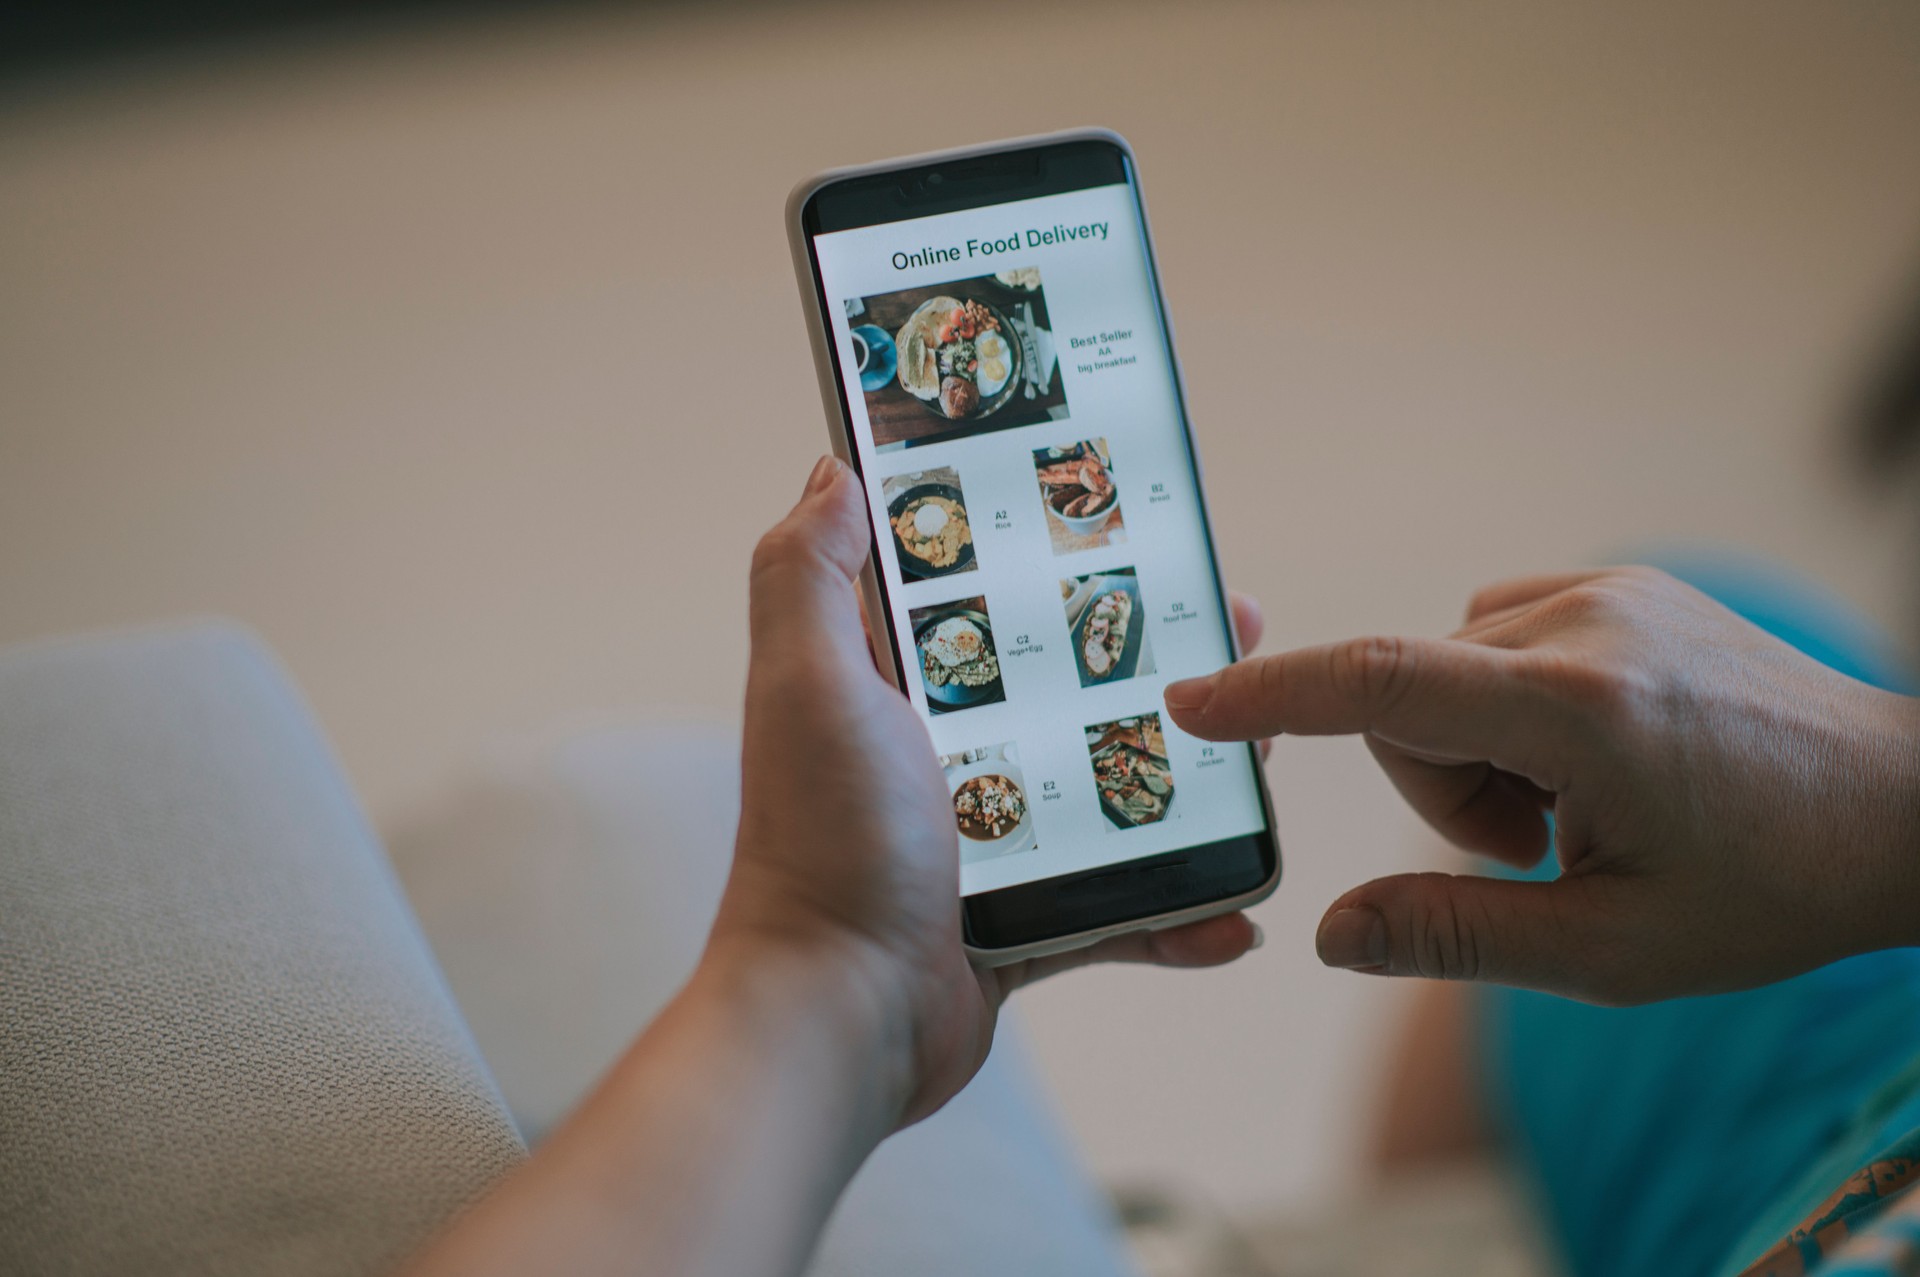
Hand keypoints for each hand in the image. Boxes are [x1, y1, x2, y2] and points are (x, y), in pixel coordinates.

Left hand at [713, 456, 1260, 1127]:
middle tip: (1234, 630)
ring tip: (1259, 757)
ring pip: (1108, 789)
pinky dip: (1175, 910)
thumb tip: (835, 467)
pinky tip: (1232, 908)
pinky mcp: (1016, 920)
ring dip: (1187, 775)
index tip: (1137, 525)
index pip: (984, 594)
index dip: (1055, 553)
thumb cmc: (821, 842)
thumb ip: (807, 571)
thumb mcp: (806, 683)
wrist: (837, 1015)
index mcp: (889, 686)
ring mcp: (984, 841)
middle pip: (1069, 685)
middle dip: (1155, 657)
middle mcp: (938, 756)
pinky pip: (1116, 906)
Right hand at [1165, 566, 1919, 1004]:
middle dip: (1438, 787)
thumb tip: (1331, 935)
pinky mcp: (1617, 585)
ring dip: (1476, 751)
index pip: (1384, 683)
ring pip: (1445, 670)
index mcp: (1585, 712)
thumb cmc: (1770, 889)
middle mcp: (1586, 623)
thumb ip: (1458, 936)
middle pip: (1409, 700)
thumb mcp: (1614, 952)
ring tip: (1576, 806)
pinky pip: (1493, 637)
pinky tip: (1589, 753)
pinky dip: (1506, 706)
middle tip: (1533, 848)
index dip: (1272, 695)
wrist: (1899, 807)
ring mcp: (1606, 590)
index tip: (1189, 701)